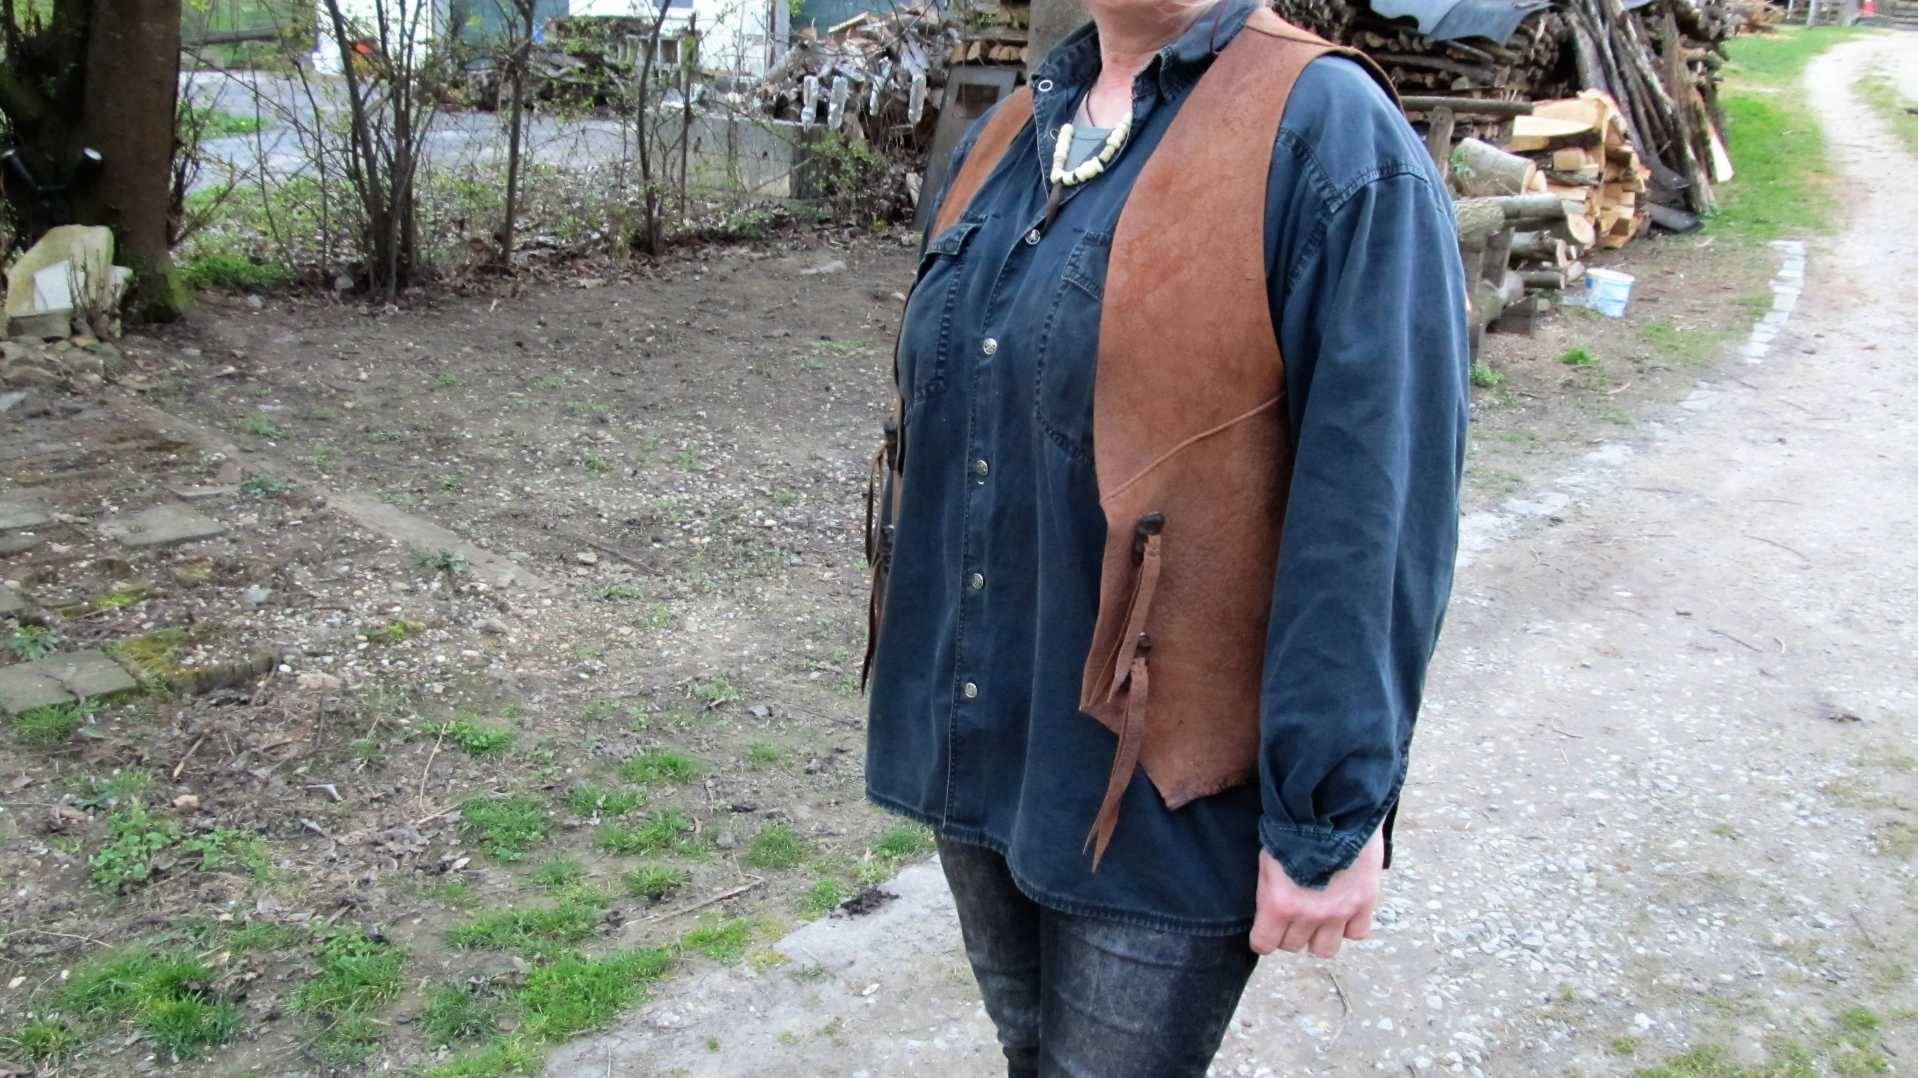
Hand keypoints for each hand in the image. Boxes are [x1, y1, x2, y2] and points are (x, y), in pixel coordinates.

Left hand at [1249, 830, 1383, 958]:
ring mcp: (1339, 911)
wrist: (1332, 806)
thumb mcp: (1268, 861)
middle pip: (1294, 946)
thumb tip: (1272, 913)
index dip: (1263, 937)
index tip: (1266, 930)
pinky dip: (1350, 925)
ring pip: (1325, 949)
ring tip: (1320, 917)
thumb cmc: (1293, 828)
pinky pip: (1357, 933)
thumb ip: (1270, 893)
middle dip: (1291, 932)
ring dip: (1320, 936)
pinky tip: (1344, 909)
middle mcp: (1309, 914)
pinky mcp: (1364, 901)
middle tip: (1294, 914)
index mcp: (1279, 903)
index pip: (1265, 944)